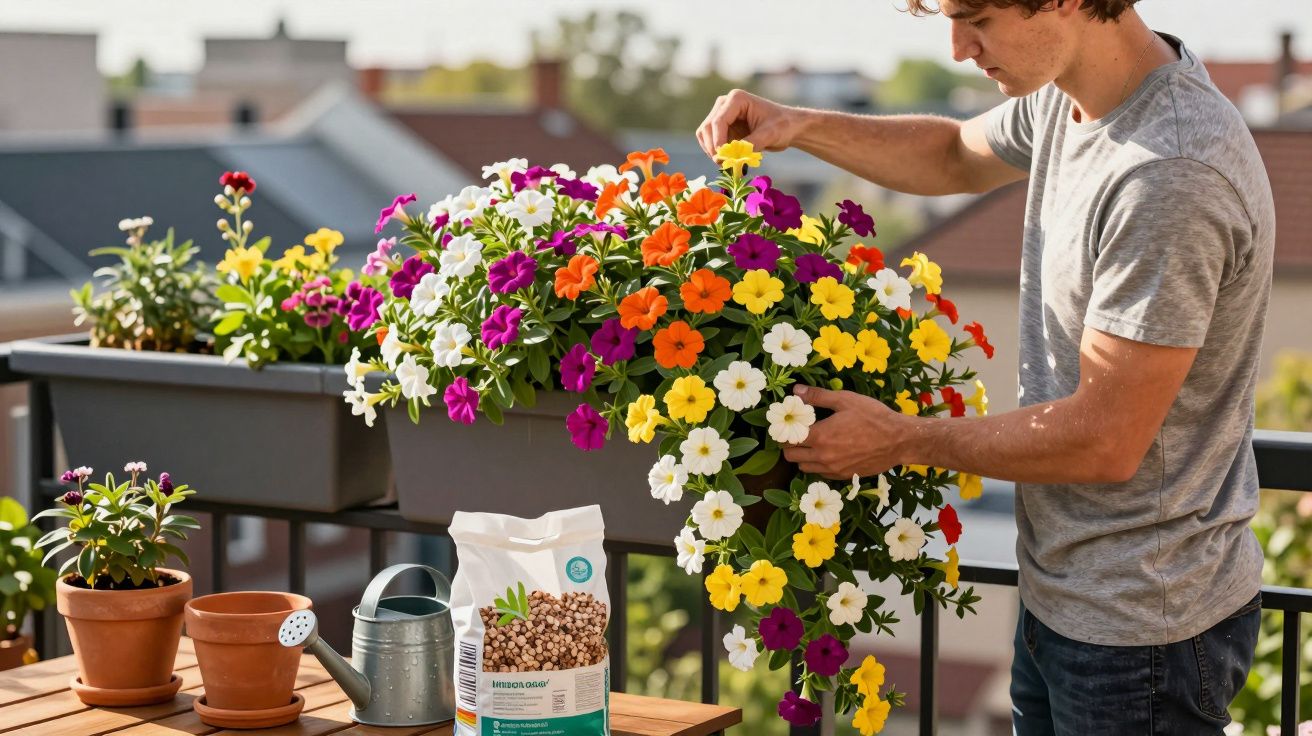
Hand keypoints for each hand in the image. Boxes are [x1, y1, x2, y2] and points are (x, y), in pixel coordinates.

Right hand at [696, 89, 802, 160]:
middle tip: (725, 165)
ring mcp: (722, 115)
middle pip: (707, 128)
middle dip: (714, 148)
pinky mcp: (723, 128)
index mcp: (737, 99)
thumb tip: (733, 157)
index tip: (723, 158)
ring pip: (705, 135)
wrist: (788, 127)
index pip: (718, 121)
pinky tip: (730, 161)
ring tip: (729, 165)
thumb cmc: (782, 126)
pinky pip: (710, 142)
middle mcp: (725, 104)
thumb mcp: (770, 134)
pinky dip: (716, 153)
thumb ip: (751, 144)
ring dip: (713, 152)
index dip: (718, 141)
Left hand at [781, 385, 910, 479]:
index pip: (788, 439)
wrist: (900, 440)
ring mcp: (833, 469)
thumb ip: (818, 396)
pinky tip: (829, 451)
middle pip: (791, 457)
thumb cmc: (874, 417)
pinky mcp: (844, 476)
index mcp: (820, 437)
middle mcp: (823, 457)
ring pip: (804, 467)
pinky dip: (819, 464)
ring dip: (804, 456)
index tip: (790, 423)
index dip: (786, 430)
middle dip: (791, 444)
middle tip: (800, 433)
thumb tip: (796, 391)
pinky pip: (821, 473)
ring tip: (814, 442)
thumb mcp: (845, 400)